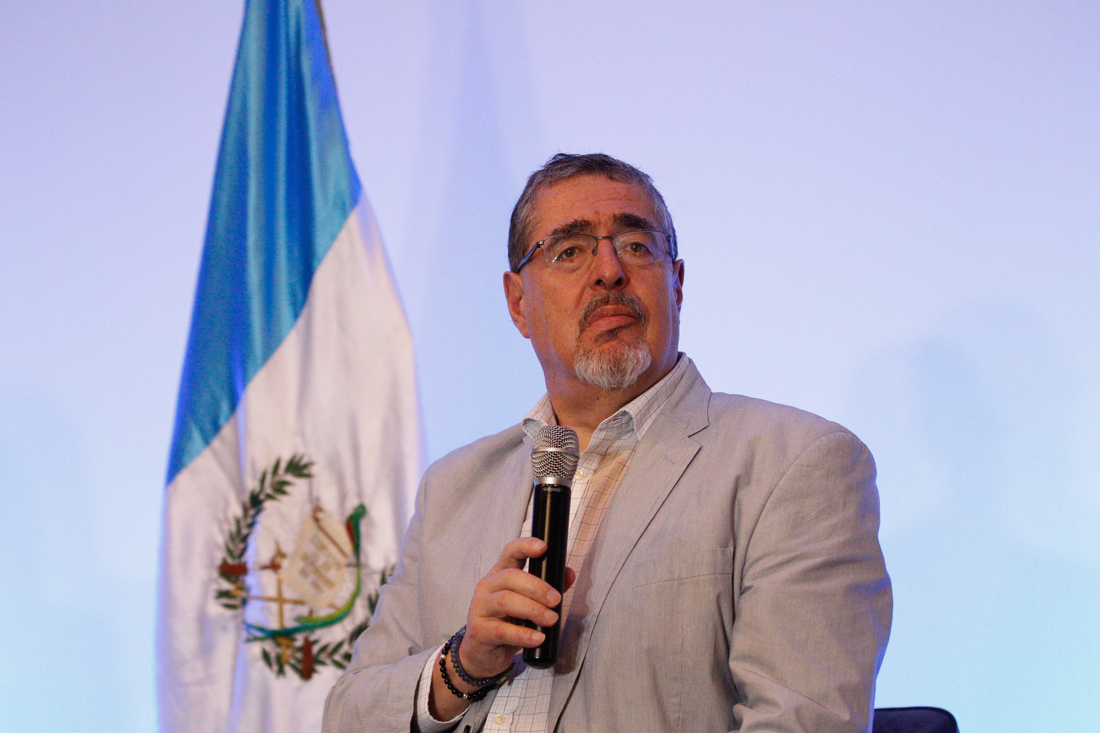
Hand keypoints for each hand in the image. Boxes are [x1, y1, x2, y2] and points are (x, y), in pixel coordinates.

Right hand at [429, 538, 574, 719]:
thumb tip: (569, 573)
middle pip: (511, 577)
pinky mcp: (480, 631)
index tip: (544, 547)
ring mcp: (480, 608)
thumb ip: (547, 588)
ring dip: (533, 609)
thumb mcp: (528, 603)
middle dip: (537, 587)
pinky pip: (502, 630)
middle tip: (556, 600)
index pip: (510, 552)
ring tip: (551, 619)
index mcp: (500, 573)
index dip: (526, 546)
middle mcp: (487, 586)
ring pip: (506, 601)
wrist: (484, 654)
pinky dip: (523, 634)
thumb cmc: (508, 622)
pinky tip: (537, 638)